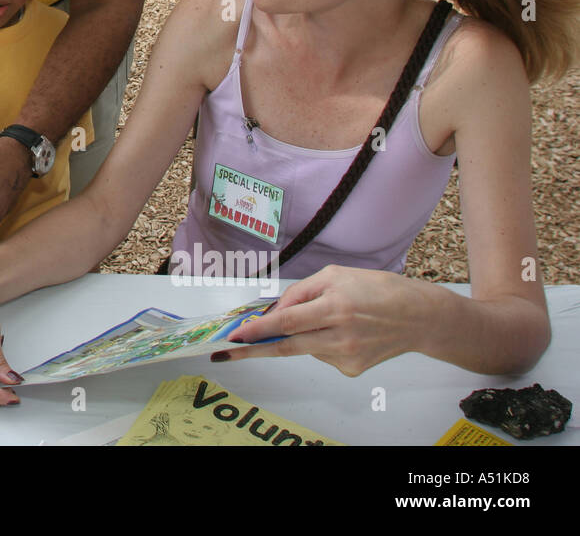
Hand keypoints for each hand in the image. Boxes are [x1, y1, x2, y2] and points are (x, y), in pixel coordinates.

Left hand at [214, 265, 424, 376]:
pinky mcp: (352, 370)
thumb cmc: (376, 289)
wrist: (418, 316)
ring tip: (329, 317)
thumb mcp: (335, 276)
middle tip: (226, 351)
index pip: (287, 322)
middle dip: (254, 349)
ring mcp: (347, 357)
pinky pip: (321, 355)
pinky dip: (320, 342)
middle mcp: (340, 336)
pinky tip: (344, 331)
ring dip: (298, 336)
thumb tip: (274, 312)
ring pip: (303, 349)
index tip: (235, 336)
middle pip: (287, 345)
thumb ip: (300, 293)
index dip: (258, 330)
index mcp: (336, 308)